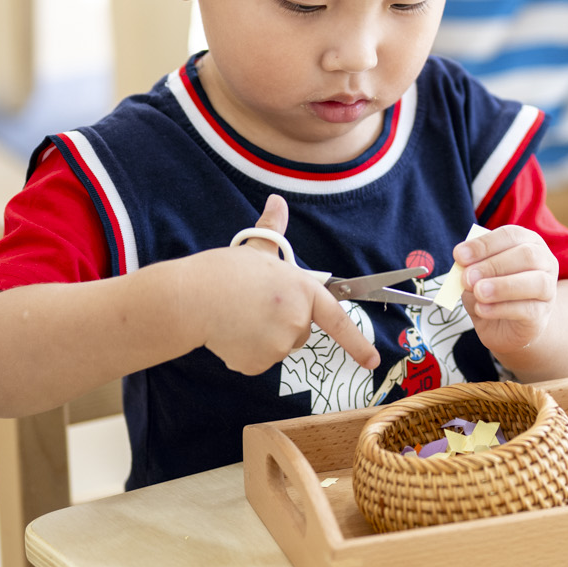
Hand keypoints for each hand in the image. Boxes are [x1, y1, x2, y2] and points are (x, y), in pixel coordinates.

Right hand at [181, 195, 380, 375]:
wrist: (194, 297)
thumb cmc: (226, 271)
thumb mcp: (256, 248)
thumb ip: (272, 229)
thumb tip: (276, 202)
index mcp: (303, 291)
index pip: (337, 319)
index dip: (358, 344)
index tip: (373, 361)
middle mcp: (297, 321)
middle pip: (300, 330)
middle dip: (283, 321)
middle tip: (255, 305)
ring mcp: (278, 346)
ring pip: (277, 347)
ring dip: (263, 336)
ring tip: (239, 316)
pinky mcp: (257, 364)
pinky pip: (257, 361)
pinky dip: (245, 351)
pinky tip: (230, 332)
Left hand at [457, 225, 557, 353]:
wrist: (505, 328)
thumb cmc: (492, 294)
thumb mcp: (476, 278)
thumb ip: (472, 270)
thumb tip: (466, 269)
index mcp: (528, 242)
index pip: (511, 235)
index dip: (485, 244)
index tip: (459, 255)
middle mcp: (545, 262)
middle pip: (527, 255)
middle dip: (493, 265)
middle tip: (467, 277)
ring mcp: (548, 290)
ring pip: (536, 282)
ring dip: (503, 286)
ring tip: (478, 292)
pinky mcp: (542, 315)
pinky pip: (527, 310)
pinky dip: (501, 309)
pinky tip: (482, 309)